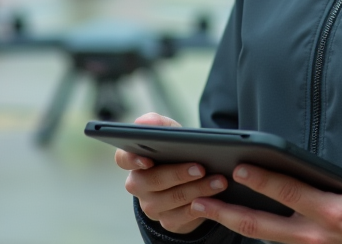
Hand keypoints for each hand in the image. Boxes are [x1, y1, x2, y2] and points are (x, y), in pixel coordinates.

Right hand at [115, 112, 228, 234]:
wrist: (192, 177)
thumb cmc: (177, 150)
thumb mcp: (171, 133)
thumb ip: (158, 123)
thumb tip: (143, 122)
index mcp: (134, 160)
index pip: (123, 159)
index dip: (133, 160)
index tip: (148, 160)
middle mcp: (138, 184)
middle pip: (152, 181)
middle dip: (178, 174)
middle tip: (201, 168)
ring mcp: (151, 205)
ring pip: (171, 199)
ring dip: (197, 189)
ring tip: (218, 180)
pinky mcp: (168, 220)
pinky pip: (181, 217)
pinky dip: (199, 207)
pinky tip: (214, 199)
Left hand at [190, 163, 341, 243]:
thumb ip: (318, 183)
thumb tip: (284, 166)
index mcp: (328, 211)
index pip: (287, 192)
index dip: (262, 179)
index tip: (237, 169)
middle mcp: (312, 234)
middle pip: (259, 223)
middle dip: (225, 212)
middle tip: (199, 200)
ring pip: (259, 236)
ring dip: (229, 221)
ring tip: (204, 208)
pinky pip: (271, 242)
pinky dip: (248, 230)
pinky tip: (231, 219)